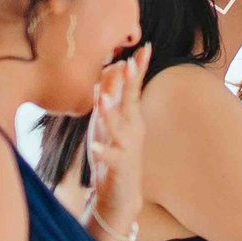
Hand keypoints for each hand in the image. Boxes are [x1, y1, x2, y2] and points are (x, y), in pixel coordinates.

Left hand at [86, 44, 151, 240]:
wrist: (121, 194)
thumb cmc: (114, 153)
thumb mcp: (110, 123)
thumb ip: (112, 97)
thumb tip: (111, 69)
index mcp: (131, 117)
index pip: (135, 87)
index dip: (139, 68)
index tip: (145, 46)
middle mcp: (132, 129)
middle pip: (131, 102)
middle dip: (130, 82)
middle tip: (130, 62)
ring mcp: (126, 147)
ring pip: (118, 127)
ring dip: (111, 112)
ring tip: (103, 98)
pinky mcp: (118, 166)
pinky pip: (110, 157)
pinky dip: (103, 151)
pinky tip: (96, 148)